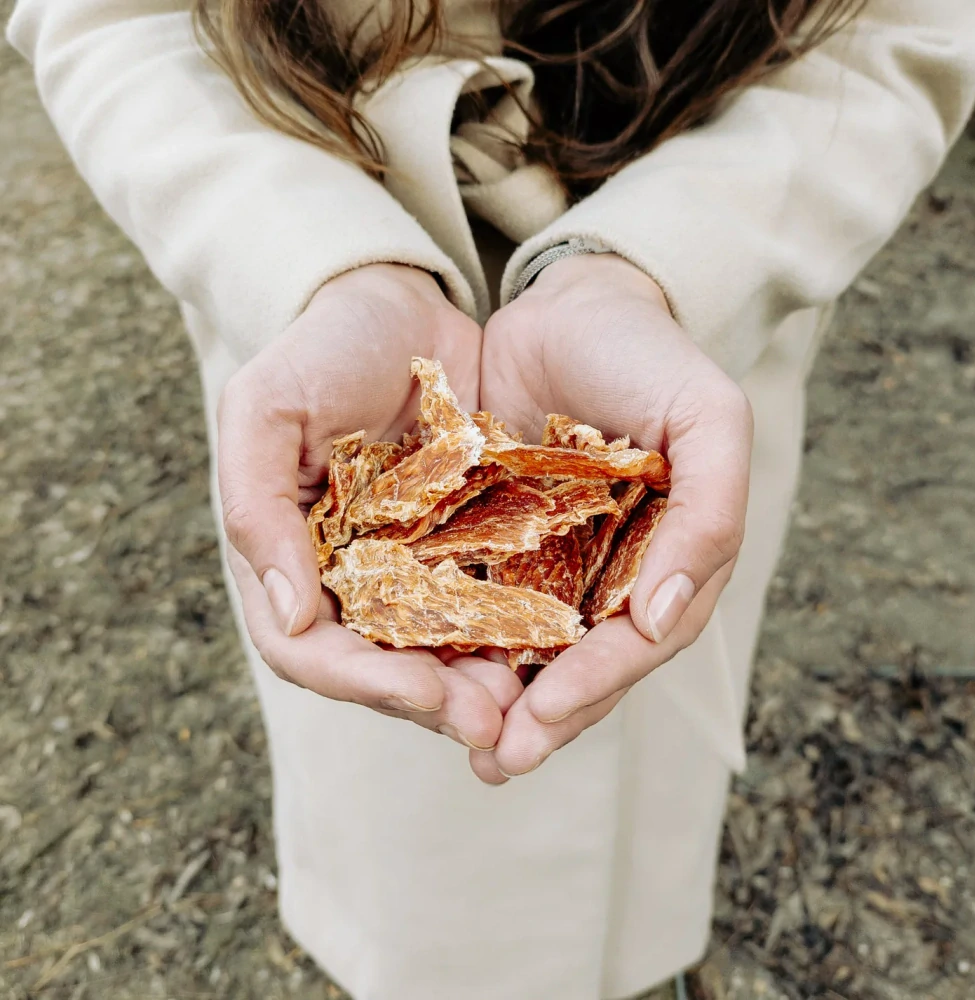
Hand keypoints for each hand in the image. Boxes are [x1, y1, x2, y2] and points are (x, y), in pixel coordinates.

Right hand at [218, 264, 521, 749]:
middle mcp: (348, 578)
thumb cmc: (318, 348)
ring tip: (533, 704)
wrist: (394, 302)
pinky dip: (515, 634)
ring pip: (440, 652)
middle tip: (495, 723)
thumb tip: (288, 614)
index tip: (426, 695)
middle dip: (436, 702)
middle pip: (382, 669)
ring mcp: (408, 566)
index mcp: (290, 560)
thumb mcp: (264, 409)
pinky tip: (555, 648)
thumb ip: (255, 507)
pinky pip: (488, 603)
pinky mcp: (463, 546)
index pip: (311, 651)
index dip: (365, 685)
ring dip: (482, 686)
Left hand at [472, 253, 752, 782]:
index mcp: (671, 560)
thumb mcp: (708, 418)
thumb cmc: (649, 357)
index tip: (543, 717)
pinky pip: (480, 597)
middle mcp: (614, 574)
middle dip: (544, 715)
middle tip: (496, 760)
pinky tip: (425, 670)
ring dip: (498, 697)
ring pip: (530, 647)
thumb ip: (709, 514)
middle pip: (582, 664)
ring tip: (465, 743)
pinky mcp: (500, 539)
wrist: (573, 306)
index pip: (638, 642)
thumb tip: (661, 619)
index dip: (596, 686)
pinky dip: (459, 637)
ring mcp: (556, 560)